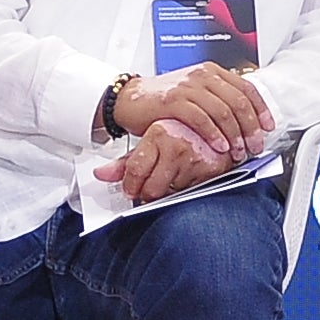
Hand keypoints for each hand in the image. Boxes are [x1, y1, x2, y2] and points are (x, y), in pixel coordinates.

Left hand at [92, 116, 231, 201]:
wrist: (218, 125)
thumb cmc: (182, 133)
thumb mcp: (151, 143)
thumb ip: (125, 162)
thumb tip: (100, 174)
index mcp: (160, 133)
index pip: (135, 171)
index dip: (131, 185)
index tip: (131, 189)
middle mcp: (178, 144)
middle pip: (152, 188)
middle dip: (148, 193)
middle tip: (150, 186)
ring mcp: (196, 158)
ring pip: (171, 193)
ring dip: (169, 189)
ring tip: (174, 173)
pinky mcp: (211, 171)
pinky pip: (190, 192)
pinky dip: (186, 188)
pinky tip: (188, 175)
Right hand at [114, 62, 270, 157]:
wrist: (131, 99)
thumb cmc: (164, 100)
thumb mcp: (196, 94)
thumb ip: (219, 100)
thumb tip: (246, 121)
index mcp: (212, 72)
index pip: (246, 88)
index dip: (261, 109)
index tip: (268, 127)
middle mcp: (202, 75)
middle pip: (238, 101)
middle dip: (250, 128)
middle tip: (254, 146)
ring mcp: (188, 87)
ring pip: (223, 111)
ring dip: (234, 135)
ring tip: (237, 151)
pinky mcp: (173, 101)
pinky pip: (201, 118)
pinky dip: (213, 134)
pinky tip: (219, 146)